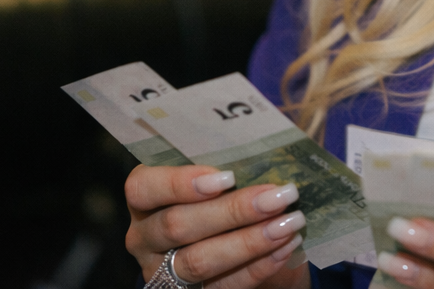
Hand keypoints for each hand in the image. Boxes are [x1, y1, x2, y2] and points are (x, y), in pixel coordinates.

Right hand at [125, 164, 310, 288]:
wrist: (232, 245)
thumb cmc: (221, 197)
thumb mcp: (216, 180)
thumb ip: (228, 170)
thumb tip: (269, 158)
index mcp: (144, 199)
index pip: (144, 188)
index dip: (181, 182)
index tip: (228, 177)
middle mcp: (145, 237)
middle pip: (177, 225)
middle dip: (232, 211)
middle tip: (277, 196)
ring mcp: (163, 271)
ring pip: (199, 260)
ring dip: (249, 241)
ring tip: (289, 223)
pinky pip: (224, 285)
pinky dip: (258, 266)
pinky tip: (286, 246)